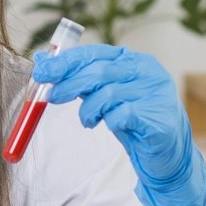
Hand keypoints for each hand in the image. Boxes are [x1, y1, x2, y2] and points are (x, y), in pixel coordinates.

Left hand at [32, 43, 205, 205]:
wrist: (164, 152)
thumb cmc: (132, 120)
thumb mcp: (103, 95)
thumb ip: (78, 78)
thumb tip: (42, 60)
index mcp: (133, 60)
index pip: (95, 53)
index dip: (65, 62)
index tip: (41, 72)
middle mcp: (147, 71)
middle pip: (99, 71)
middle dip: (69, 84)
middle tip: (52, 97)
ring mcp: (156, 92)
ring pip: (107, 94)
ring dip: (88, 110)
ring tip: (88, 120)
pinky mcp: (158, 116)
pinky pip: (122, 115)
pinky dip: (108, 121)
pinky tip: (109, 125)